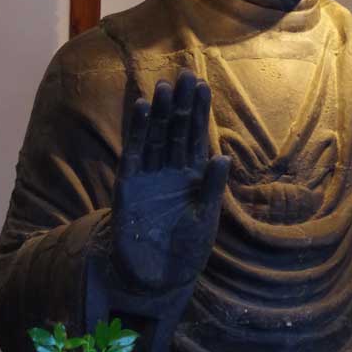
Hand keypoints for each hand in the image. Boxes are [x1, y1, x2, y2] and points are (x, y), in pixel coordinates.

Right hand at [112, 70, 229, 291]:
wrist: (158, 278)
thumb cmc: (186, 249)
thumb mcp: (205, 219)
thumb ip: (211, 188)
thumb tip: (223, 156)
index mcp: (193, 176)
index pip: (196, 136)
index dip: (199, 111)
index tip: (202, 84)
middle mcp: (170, 170)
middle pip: (176, 129)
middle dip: (180, 103)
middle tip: (184, 73)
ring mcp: (149, 176)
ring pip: (156, 136)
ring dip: (160, 112)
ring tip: (163, 87)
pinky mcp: (128, 185)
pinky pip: (134, 153)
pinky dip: (138, 131)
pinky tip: (142, 109)